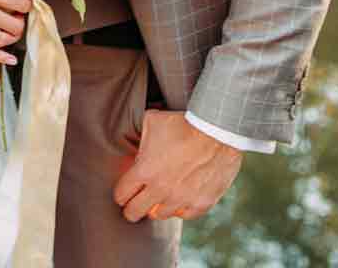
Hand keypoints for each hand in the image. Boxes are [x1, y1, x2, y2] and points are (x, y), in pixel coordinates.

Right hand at [0, 0, 30, 64]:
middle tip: (18, 15)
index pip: (20, 3)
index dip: (27, 3)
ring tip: (11, 29)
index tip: (25, 2)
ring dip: (12, 36)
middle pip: (15, 25)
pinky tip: (11, 60)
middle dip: (21, 22)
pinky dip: (0, 57)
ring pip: (3, 40)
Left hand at [113, 109, 241, 221]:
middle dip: (131, 209)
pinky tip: (179, 202)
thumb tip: (137, 138)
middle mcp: (160, 189)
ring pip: (159, 215)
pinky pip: (185, 215)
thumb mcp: (152, 122)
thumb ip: (141, 136)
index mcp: (144, 171)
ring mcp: (181, 199)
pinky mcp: (201, 203)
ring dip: (156, 208)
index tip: (124, 194)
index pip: (121, 194)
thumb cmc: (183, 123)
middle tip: (133, 207)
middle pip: (135, 212)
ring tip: (157, 202)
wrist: (217, 131)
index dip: (120, 194)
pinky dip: (181, 209)